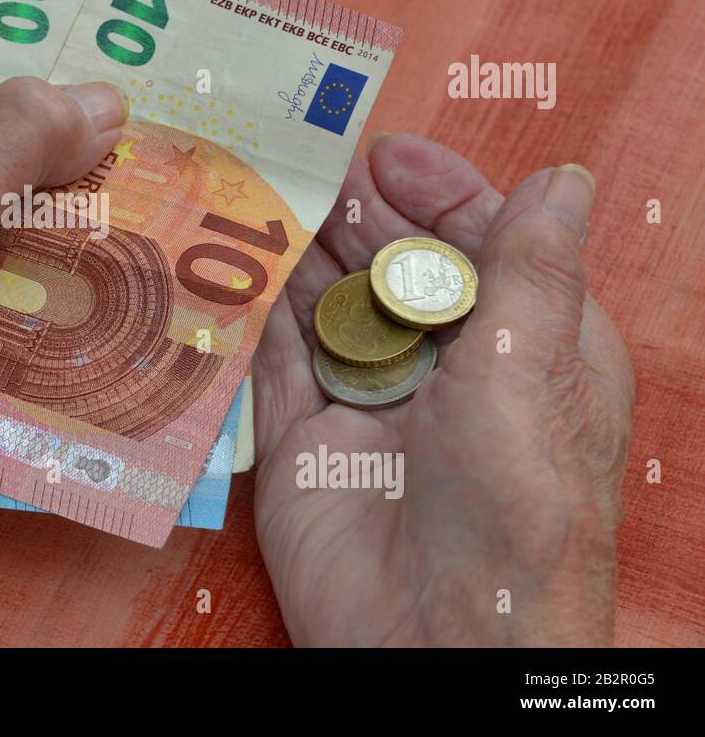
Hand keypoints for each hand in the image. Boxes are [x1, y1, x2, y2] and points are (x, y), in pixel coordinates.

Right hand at [251, 134, 633, 644]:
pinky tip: (228, 260)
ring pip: (328, 307)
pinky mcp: (301, 440)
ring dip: (299, 250)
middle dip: (355, 213)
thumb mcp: (535, 368)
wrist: (434, 640)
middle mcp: (447, 372)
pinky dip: (251, 312)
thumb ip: (532, 267)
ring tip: (260, 189)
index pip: (482, 247)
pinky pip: (271, 362)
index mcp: (527, 350)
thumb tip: (563, 178)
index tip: (386, 151)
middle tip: (305, 157)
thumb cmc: (513, 505)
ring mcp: (369, 405)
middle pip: (396, 268)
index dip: (438, 193)